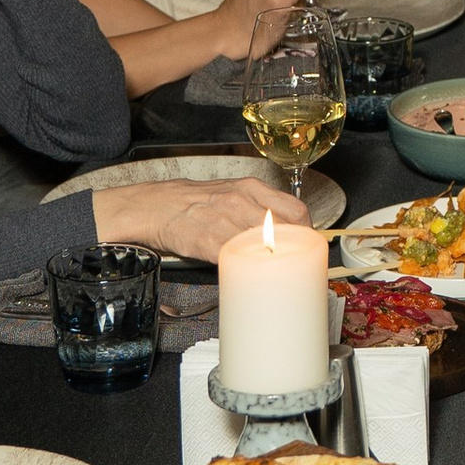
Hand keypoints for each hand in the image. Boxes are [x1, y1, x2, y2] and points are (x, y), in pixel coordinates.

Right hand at [92, 174, 296, 258]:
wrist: (155, 205)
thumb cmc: (197, 202)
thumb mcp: (233, 193)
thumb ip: (260, 208)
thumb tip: (288, 231)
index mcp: (251, 188)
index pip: (296, 211)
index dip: (308, 234)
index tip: (309, 249)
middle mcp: (241, 200)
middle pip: (285, 231)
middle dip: (293, 252)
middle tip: (295, 268)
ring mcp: (224, 219)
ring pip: (263, 245)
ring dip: (272, 264)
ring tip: (275, 276)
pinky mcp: (206, 239)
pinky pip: (235, 258)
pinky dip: (245, 269)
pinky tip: (248, 276)